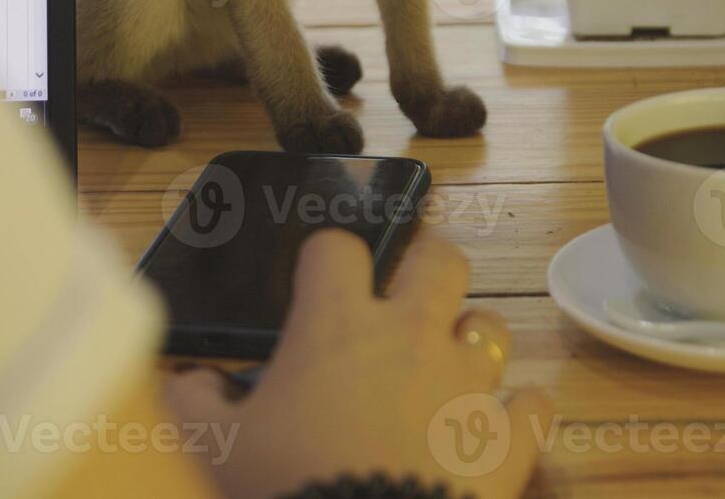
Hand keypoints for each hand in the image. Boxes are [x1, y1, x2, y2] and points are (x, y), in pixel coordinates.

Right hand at [165, 230, 550, 498]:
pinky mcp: (507, 441)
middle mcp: (411, 337)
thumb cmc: (286, 489)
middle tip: (408, 288)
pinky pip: (534, 404)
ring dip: (472, 336)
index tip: (317, 279)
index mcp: (337, 325)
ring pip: (491, 325)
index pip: (337, 248)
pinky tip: (500, 422)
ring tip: (451, 360)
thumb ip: (193, 402)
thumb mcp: (216, 448)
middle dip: (426, 264)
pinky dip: (519, 410)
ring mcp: (468, 386)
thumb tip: (190, 382)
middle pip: (440, 259)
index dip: (326, 256)